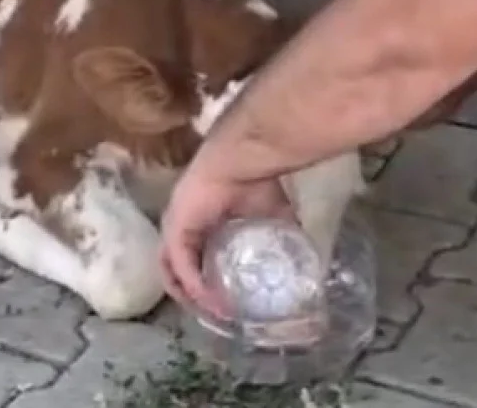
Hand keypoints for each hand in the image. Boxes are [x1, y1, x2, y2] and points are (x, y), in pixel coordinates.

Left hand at [159, 160, 294, 315]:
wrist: (242, 161)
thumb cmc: (256, 181)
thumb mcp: (274, 216)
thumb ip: (281, 238)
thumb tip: (303, 260)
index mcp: (201, 223)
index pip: (196, 260)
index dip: (207, 283)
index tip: (227, 303)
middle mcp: (182, 228)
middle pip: (180, 271)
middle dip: (196, 297)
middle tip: (220, 315)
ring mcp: (174, 230)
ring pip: (175, 274)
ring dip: (193, 298)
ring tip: (217, 314)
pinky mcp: (174, 233)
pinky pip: (182, 269)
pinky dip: (196, 288)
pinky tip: (215, 302)